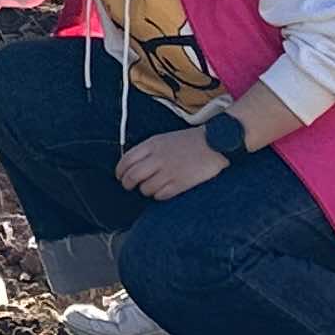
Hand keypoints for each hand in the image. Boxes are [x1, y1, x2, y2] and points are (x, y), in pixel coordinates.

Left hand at [115, 125, 230, 198]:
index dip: (120, 171)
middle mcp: (158, 158)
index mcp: (152, 144)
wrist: (215, 143)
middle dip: (127, 184)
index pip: (126, 160)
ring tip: (152, 186)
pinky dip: (159, 195)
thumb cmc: (189, 142)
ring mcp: (169, 171)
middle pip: (132, 176)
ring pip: (145, 188)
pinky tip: (164, 190)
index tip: (120, 176)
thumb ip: (147, 150)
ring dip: (145, 190)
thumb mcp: (164, 139)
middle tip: (129, 186)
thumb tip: (131, 165)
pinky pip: (160, 196)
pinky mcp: (180, 183)